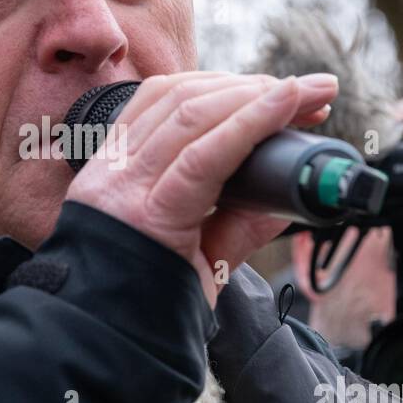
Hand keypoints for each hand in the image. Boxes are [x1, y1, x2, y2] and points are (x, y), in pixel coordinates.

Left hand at [65, 70, 337, 308]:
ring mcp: (106, 163)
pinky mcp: (102, 154)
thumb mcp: (208, 280)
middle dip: (256, 91)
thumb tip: (288, 196)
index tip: (298, 95)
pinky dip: (192, 87)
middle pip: (189, 113)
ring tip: (277, 89)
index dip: (255, 118)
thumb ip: (244, 232)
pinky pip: (147, 101)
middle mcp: (119, 182)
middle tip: (312, 89)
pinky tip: (226, 88)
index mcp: (147, 221)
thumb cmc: (151, 309)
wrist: (89, 319)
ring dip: (228, 84)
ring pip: (168, 96)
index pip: (204, 154)